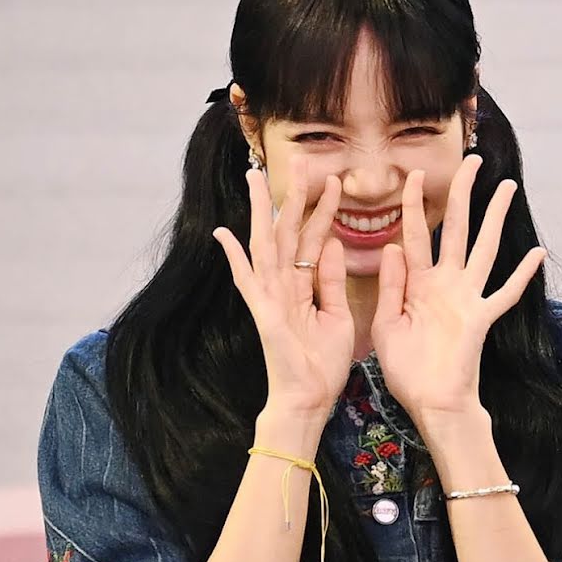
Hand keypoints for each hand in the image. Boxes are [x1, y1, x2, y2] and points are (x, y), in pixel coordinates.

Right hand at [212, 152, 353, 415]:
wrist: (310, 399)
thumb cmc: (323, 364)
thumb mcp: (338, 316)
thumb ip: (333, 281)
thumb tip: (333, 244)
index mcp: (304, 287)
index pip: (313, 240)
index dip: (322, 210)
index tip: (333, 181)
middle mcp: (283, 286)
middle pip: (287, 233)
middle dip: (292, 197)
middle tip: (299, 161)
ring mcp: (269, 298)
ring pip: (265, 246)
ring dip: (262, 213)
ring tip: (257, 179)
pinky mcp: (262, 313)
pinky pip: (247, 281)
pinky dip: (234, 258)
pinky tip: (223, 234)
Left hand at [370, 153, 546, 419]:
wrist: (430, 404)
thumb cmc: (406, 370)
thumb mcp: (386, 325)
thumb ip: (390, 286)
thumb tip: (391, 247)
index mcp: (417, 285)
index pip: (414, 236)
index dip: (413, 205)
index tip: (413, 174)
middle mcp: (445, 284)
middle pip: (455, 229)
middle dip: (462, 194)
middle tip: (471, 161)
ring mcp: (467, 299)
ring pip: (484, 249)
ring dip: (495, 218)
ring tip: (506, 188)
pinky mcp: (482, 318)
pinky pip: (504, 293)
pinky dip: (521, 275)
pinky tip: (536, 253)